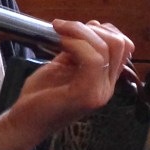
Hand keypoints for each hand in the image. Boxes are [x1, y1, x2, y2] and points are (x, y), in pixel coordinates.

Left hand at [2, 20, 133, 148]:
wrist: (25, 121)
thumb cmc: (40, 95)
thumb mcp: (62, 66)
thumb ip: (77, 51)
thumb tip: (87, 29)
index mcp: (104, 80)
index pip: (123, 46)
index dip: (103, 30)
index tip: (77, 28)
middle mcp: (107, 87)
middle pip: (119, 44)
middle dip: (91, 28)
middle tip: (64, 28)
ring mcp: (99, 92)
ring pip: (106, 48)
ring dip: (80, 31)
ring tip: (59, 31)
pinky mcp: (85, 94)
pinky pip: (92, 60)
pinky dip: (75, 43)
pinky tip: (60, 42)